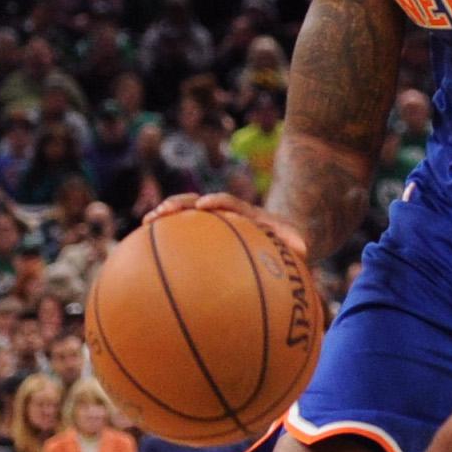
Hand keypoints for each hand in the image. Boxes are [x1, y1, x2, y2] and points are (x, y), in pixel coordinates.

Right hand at [160, 191, 310, 267]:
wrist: (280, 238)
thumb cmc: (288, 244)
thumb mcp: (297, 242)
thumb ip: (299, 243)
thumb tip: (304, 249)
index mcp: (248, 215)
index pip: (232, 204)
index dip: (219, 202)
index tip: (205, 206)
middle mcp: (226, 214)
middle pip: (199, 202)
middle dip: (180, 203)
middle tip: (162, 211)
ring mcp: (212, 223)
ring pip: (185, 214)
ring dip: (166, 214)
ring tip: (146, 223)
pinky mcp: (203, 233)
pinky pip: (182, 233)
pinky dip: (166, 237)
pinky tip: (147, 249)